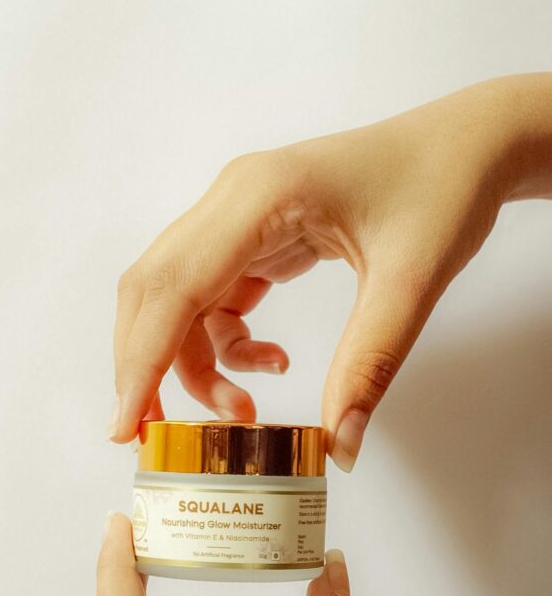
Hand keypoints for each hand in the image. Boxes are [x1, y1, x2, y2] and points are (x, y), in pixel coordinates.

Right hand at [111, 73, 551, 469]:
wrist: (467, 147)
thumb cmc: (443, 188)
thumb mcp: (413, 281)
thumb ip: (370, 365)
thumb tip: (339, 447)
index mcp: (260, 196)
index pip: (173, 285)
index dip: (141, 360)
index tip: (129, 424)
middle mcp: (233, 201)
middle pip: (154, 293)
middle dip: (147, 368)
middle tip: (155, 435)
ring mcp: (238, 217)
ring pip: (179, 302)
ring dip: (195, 364)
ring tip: (246, 408)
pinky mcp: (253, 237)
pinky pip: (212, 301)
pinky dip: (225, 345)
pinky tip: (270, 361)